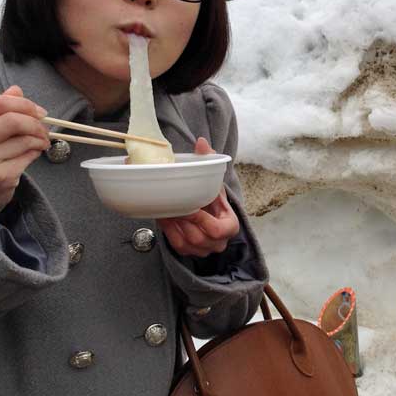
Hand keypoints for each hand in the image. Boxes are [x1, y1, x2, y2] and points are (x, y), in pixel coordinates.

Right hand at [0, 85, 49, 234]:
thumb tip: (16, 91)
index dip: (22, 104)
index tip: (36, 110)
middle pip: (12, 121)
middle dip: (35, 121)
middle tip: (43, 126)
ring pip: (24, 140)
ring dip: (40, 137)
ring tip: (41, 140)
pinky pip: (27, 157)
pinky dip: (36, 151)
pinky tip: (34, 152)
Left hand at [156, 137, 239, 257]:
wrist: (207, 211)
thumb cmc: (212, 196)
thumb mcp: (214, 179)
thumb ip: (209, 160)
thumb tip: (201, 142)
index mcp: (230, 225)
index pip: (217, 230)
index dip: (202, 221)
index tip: (190, 207)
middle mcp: (219, 242)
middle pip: (199, 238)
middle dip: (184, 223)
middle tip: (173, 207)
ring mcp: (205, 250)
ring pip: (187, 244)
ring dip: (174, 227)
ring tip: (167, 211)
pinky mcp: (191, 252)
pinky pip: (178, 246)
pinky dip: (170, 233)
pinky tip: (165, 218)